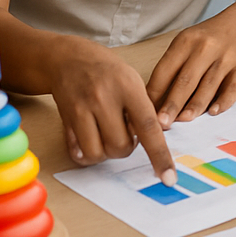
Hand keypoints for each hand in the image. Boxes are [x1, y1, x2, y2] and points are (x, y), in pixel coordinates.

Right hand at [45, 34, 176, 183]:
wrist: (68, 58)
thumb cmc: (106, 71)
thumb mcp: (132, 80)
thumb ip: (143, 109)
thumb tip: (155, 141)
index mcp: (128, 87)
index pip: (148, 127)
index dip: (160, 155)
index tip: (169, 178)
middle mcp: (104, 98)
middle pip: (121, 147)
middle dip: (126, 147)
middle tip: (122, 129)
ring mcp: (82, 109)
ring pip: (99, 154)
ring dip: (106, 151)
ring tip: (106, 132)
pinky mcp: (66, 120)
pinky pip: (79, 153)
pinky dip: (87, 153)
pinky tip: (90, 137)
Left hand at [146, 11, 235, 127]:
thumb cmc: (211, 39)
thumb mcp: (189, 43)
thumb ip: (175, 67)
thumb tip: (155, 101)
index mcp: (186, 41)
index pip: (165, 70)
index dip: (154, 93)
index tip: (146, 112)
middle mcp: (206, 48)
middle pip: (185, 80)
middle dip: (172, 104)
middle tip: (161, 124)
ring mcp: (226, 57)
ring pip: (208, 86)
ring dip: (194, 105)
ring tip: (183, 121)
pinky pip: (233, 87)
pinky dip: (223, 100)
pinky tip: (214, 112)